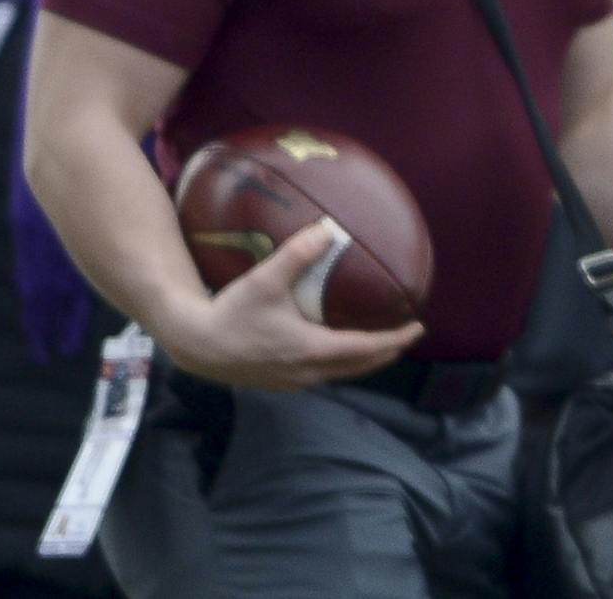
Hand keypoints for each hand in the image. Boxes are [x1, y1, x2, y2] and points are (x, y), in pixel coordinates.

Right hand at [158, 222, 422, 391]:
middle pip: (359, 367)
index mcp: (311, 351)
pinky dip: (341, 363)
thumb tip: (328, 229)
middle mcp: (306, 372)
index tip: (417, 328)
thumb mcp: (265, 279)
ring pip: (340, 374)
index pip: (365, 349)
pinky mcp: (279, 382)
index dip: (394, 340)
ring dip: (364, 360)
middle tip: (408, 335)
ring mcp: (292, 381)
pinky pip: (322, 374)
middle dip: (386, 352)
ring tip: (382, 342)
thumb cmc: (231, 313)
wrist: (194, 345)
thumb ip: (297, 254)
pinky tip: (339, 349)